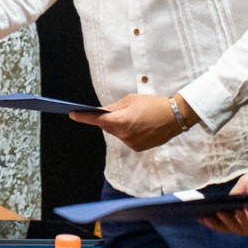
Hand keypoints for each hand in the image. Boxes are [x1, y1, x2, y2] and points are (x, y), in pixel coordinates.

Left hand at [68, 93, 183, 151]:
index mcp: (120, 121)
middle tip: (120, 111)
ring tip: (136, 118)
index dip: (83, 117)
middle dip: (109, 119)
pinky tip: (140, 126)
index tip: (72, 114)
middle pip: (108, 127)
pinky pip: (127, 139)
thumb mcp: (131, 100)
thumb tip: (103, 111)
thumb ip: (114, 107)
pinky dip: (129, 132)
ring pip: (118, 133)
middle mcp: (123, 135)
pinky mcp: (138, 148)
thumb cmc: (153, 104)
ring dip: (120, 126)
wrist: (175, 116)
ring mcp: (131, 143)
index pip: (97, 120)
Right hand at [203, 164, 247, 242]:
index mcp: (243, 207)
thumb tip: (220, 205)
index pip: (226, 216)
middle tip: (205, 218)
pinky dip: (241, 221)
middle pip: (229, 225)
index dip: (213, 217)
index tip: (201, 215)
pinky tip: (236, 213)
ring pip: (237, 228)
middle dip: (216, 223)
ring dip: (227, 222)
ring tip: (218, 214)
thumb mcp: (243, 186)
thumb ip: (232, 197)